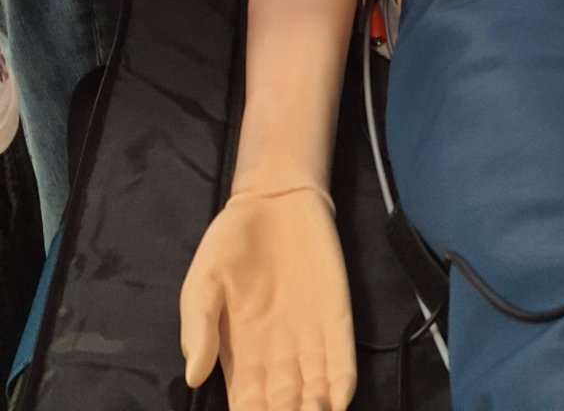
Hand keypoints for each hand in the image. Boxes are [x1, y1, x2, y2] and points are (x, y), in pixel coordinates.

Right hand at [181, 187, 355, 410]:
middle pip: (284, 406)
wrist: (272, 200)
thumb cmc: (231, 243)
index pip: (248, 406)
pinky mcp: (337, 318)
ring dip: (315, 409)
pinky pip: (342, 358)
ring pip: (315, 392)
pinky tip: (339, 400)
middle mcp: (278, 358)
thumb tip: (193, 376)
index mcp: (242, 357)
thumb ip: (198, 326)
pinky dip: (342, 384)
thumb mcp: (203, 281)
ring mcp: (310, 340)